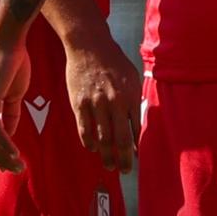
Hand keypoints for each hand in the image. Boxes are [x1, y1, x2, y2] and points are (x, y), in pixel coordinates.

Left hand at [0, 36, 33, 173]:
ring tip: (18, 166)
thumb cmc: (13, 62)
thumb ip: (10, 113)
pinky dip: (5, 144)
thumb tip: (10, 133)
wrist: (9, 41)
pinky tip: (15, 153)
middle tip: (15, 170)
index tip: (9, 164)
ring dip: (3, 156)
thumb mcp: (13, 93)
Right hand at [62, 32, 141, 172]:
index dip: (137, 147)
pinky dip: (90, 142)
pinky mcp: (79, 104)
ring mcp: (96, 104)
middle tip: (125, 170)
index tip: (137, 158)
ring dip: (107, 156)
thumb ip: (134, 99)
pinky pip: (85, 130)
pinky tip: (93, 148)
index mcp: (130, 96)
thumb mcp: (131, 77)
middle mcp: (115, 103)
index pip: (136, 130)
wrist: (89, 45)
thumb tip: (137, 123)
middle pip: (121, 140)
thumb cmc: (113, 61)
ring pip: (103, 139)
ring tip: (109, 165)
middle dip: (124, 159)